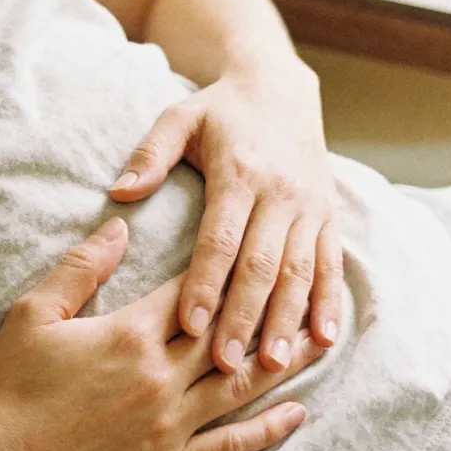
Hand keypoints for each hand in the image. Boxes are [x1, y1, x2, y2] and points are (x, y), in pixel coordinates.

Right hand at [0, 217, 322, 450]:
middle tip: (312, 293)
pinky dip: (267, 430)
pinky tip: (296, 415)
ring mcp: (169, 424)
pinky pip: (229, 445)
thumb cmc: (8, 390)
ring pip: (241, 387)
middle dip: (272, 311)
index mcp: (130, 333)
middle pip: (232, 335)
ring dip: (283, 364)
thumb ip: (82, 268)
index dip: (226, 272)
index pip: (192, 293)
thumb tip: (119, 227)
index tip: (256, 252)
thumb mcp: (33, 315)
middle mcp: (161, 375)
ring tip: (318, 344)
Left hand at [110, 65, 341, 373]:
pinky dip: (330, 303)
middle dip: (244, 317)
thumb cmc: (219, 109)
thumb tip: (119, 191)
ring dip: (288, 320)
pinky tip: (323, 340)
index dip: (205, 284)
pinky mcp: (328, 215)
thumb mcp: (179, 116)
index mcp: (238, 174)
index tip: (190, 326)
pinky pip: (331, 263)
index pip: (220, 239)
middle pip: (261, 266)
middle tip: (226, 365)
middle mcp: (279, 194)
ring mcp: (309, 207)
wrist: (279, 86)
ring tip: (275, 365)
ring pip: (300, 271)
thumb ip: (149, 154)